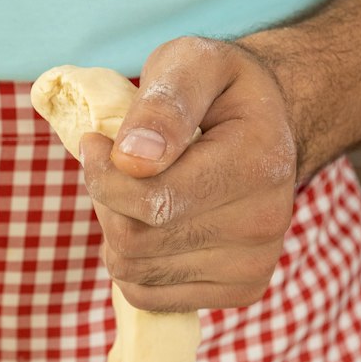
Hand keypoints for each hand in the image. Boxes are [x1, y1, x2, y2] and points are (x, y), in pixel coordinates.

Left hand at [79, 36, 297, 311]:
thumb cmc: (217, 92)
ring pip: (135, 273)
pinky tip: (152, 229)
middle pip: (135, 242)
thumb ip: (163, 103)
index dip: (101, 176)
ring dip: (116, 234)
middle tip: (116, 170)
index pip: (151, 202)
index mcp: (258, 164)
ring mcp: (255, 264)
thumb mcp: (190, 64)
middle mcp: (265, 222)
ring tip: (137, 196)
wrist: (266, 128)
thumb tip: (133, 158)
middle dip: (107, 204)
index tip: (94, 144)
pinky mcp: (241, 291)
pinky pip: (148, 297)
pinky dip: (132, 266)